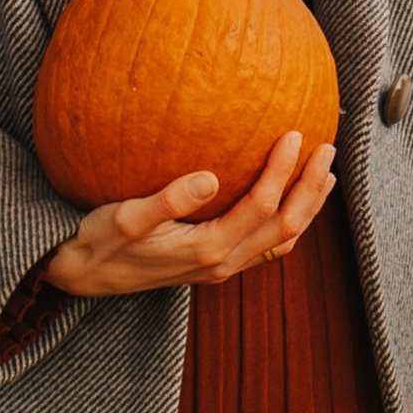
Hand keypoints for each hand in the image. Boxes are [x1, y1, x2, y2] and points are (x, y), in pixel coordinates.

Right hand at [45, 132, 335, 297]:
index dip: (282, 171)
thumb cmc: (100, 242)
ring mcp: (222, 268)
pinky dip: (288, 220)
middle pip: (286, 226)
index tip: (294, 134)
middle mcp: (222, 263)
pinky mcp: (217, 265)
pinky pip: (266, 245)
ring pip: (282, 240)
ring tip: (325, 173)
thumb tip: (209, 177)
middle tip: (328, 149)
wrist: (84, 277)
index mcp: (206, 250)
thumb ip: (167, 200)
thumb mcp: (125, 218)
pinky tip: (291, 196)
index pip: (261, 206)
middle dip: (310, 188)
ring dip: (307, 206)